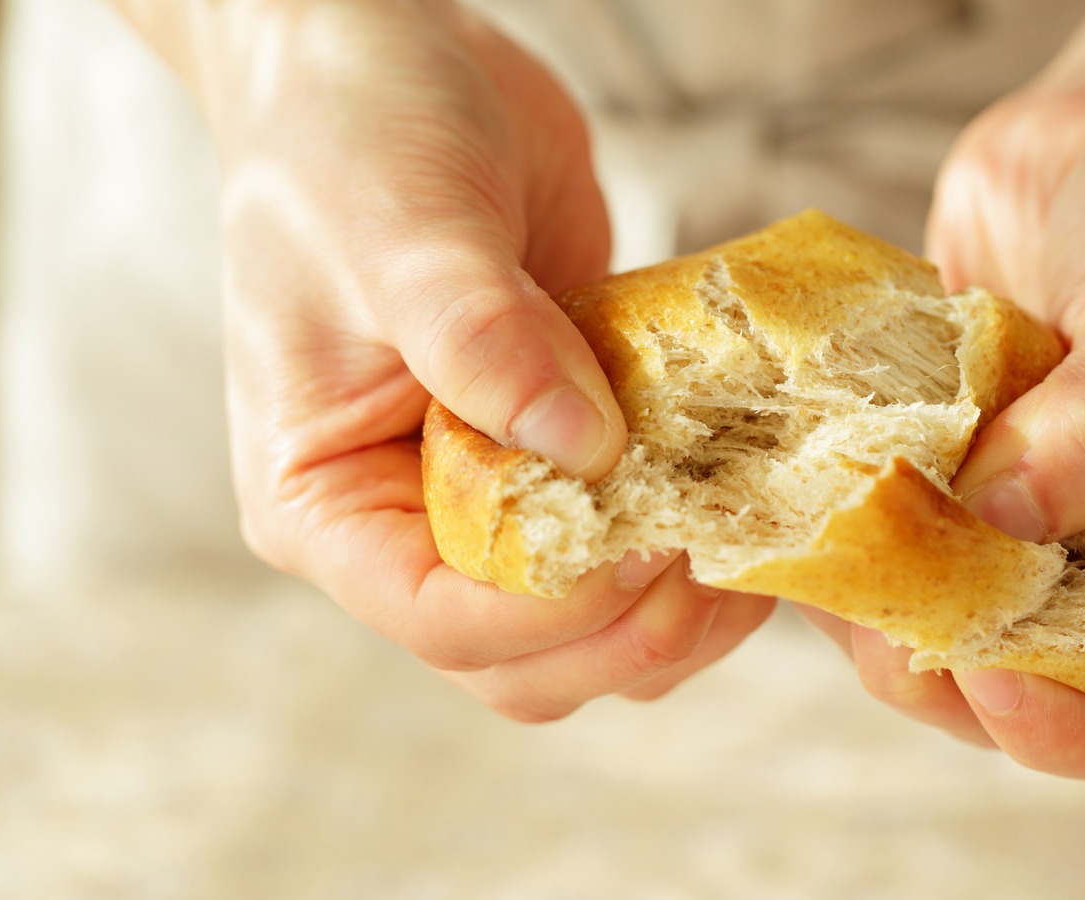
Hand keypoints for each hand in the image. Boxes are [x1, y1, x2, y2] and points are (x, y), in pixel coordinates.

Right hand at [170, 1, 773, 717]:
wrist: (396, 64)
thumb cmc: (350, 139)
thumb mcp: (398, 230)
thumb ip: (481, 339)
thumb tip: (584, 449)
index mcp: (329, 502)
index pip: (440, 618)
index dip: (555, 611)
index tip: (650, 546)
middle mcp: (408, 521)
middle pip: (527, 657)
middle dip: (631, 632)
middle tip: (724, 559)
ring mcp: (496, 493)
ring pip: (596, 622)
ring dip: (683, 605)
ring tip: (755, 527)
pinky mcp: (570, 450)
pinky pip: (642, 537)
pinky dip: (703, 535)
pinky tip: (755, 484)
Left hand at [802, 2, 1084, 787]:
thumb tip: (996, 521)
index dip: (1059, 733)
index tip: (988, 666)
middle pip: (1005, 685)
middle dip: (930, 652)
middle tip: (874, 577)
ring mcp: (1019, 515)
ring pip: (921, 611)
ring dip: (863, 581)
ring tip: (831, 507)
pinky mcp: (946, 458)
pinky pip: (878, 520)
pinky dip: (833, 509)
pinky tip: (805, 462)